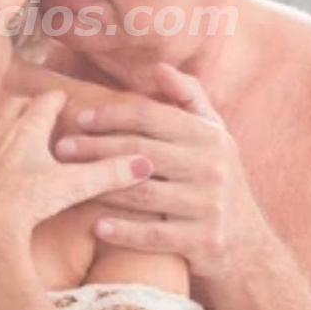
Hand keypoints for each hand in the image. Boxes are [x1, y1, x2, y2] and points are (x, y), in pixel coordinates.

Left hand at [0, 90, 152, 242]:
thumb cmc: (32, 205)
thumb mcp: (74, 187)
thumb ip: (109, 173)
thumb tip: (144, 163)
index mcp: (30, 131)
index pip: (46, 103)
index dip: (57, 100)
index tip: (63, 100)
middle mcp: (0, 131)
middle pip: (15, 105)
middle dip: (28, 105)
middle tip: (37, 109)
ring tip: (7, 115)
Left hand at [54, 64, 276, 278]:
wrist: (249, 243)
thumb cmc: (217, 177)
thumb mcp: (213, 134)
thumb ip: (188, 97)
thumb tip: (160, 67)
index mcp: (209, 136)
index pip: (151, 116)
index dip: (112, 115)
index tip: (80, 118)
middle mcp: (212, 166)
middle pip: (141, 151)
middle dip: (95, 148)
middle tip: (61, 148)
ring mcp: (209, 205)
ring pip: (142, 193)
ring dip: (100, 186)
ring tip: (68, 181)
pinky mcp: (203, 240)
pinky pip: (155, 234)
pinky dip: (125, 231)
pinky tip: (97, 225)